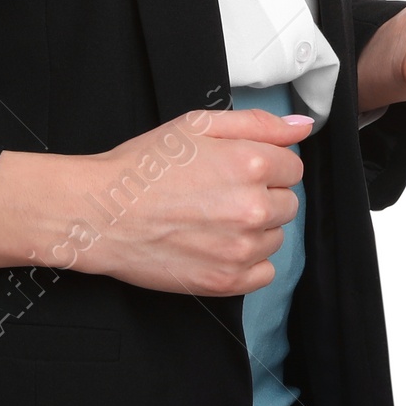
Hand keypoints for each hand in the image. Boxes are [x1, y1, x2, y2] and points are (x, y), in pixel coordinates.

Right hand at [0, 107, 311, 293]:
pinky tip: (216, 244)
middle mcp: (253, 207)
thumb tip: (302, 128)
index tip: (236, 168)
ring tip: (211, 217)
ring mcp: (241, 249)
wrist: (103, 213)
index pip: (292, 167)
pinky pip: (264, 272)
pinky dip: (247, 260)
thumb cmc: (144, 166)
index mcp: (250, 163)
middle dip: (261, 195)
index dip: (265, 164)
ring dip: (254, 228)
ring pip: (276, 236)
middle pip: (288, 202)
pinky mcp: (227, 281)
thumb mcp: (197, 124)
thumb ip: (257, 123)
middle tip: (218, 191)